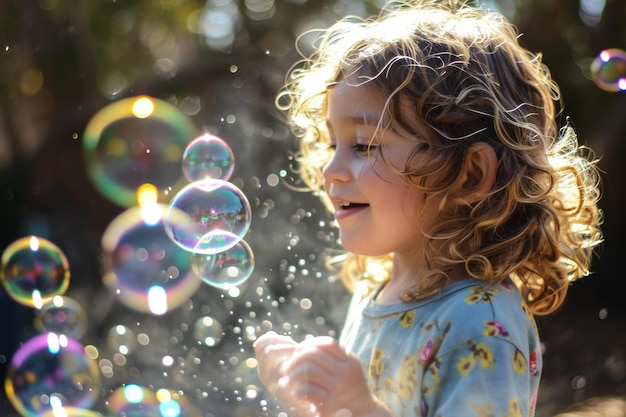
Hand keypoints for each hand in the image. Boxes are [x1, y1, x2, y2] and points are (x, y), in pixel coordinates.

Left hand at [255, 332, 392, 416]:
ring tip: (286, 380)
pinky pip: (308, 390)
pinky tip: (295, 392)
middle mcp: (345, 373)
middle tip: (287, 366)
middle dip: (295, 358)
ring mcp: (338, 389)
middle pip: (314, 354)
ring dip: (292, 373)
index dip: (309, 343)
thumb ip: (332, 357)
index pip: (327, 343)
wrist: (364, 413)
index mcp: (350, 361)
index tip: (299, 350)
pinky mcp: (330, 405)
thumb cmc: (351, 388)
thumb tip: (302, 346)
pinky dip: (297, 390)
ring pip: (308, 369)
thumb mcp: (348, 368)